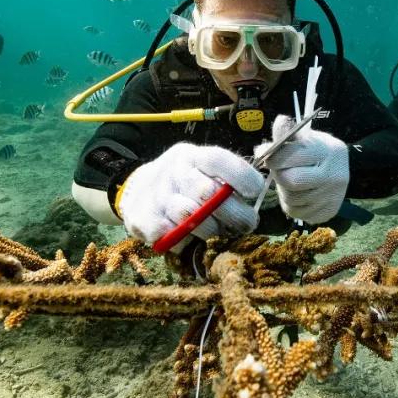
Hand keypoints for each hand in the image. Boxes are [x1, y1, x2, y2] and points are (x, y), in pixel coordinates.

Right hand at [117, 143, 264, 249]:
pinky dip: (184, 241)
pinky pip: (171, 236)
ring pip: (191, 218)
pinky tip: (189, 238)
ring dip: (211, 229)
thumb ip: (226, 177)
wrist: (138, 191)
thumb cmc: (184, 181)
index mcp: (191, 156)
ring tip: (217, 230)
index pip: (217, 160)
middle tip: (247, 224)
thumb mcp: (201, 168)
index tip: (256, 191)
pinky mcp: (142, 218)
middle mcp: (173, 171)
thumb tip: (259, 194)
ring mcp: (157, 195)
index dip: (241, 176)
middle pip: (208, 193)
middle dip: (234, 213)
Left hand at [255, 115, 349, 223]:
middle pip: (290, 181)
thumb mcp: (305, 137)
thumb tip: (279, 121)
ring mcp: (332, 196)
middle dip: (279, 175)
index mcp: (327, 152)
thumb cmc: (317, 151)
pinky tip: (299, 194)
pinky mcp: (328, 212)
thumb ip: (288, 134)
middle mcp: (333, 176)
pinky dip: (292, 205)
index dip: (272, 157)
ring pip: (291, 200)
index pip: (290, 157)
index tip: (265, 155)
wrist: (341, 170)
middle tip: (280, 170)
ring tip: (291, 180)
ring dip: (284, 191)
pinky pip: (297, 213)